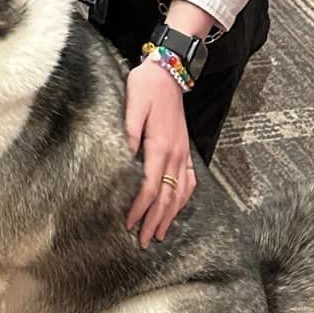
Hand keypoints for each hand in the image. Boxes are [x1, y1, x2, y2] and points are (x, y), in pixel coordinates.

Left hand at [124, 61, 196, 244]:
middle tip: (144, 241)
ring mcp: (183, 153)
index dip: (140, 208)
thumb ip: (129, 131)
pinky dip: (184, 199)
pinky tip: (177, 208)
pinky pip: (190, 181)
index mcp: (160, 146)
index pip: (150, 187)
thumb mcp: (132, 103)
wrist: (169, 71)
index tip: (129, 224)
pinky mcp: (186, 149)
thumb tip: (123, 159)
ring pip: (180, 193)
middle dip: (155, 221)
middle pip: (166, 197)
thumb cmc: (146, 86)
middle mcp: (175, 154)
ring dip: (170, 216)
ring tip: (159, 234)